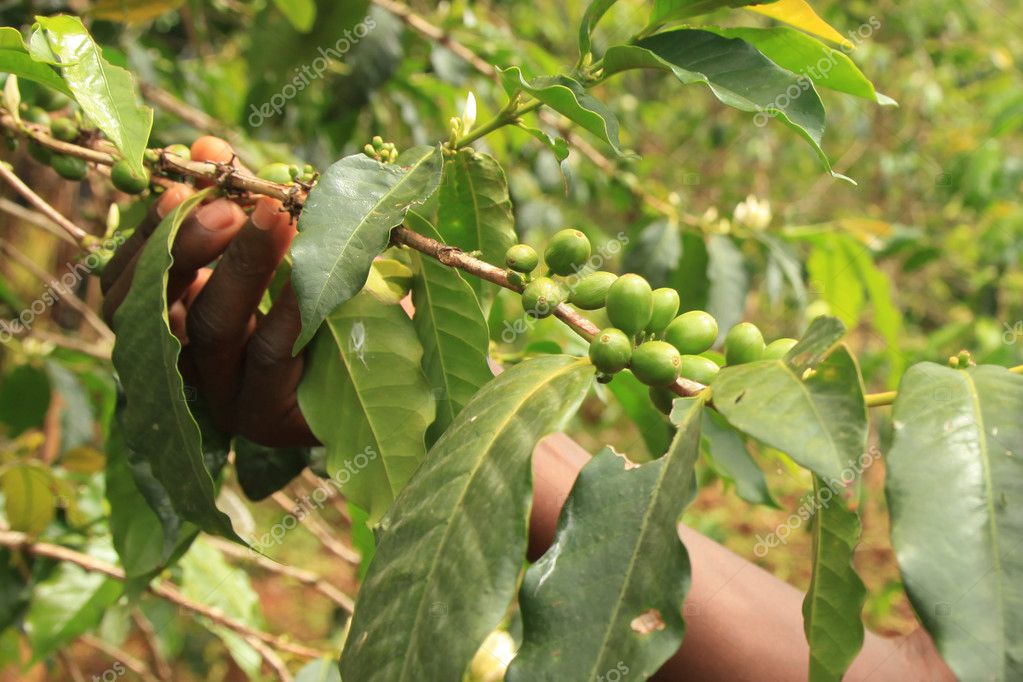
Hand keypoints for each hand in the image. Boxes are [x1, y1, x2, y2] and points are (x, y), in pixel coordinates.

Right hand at [100, 136, 317, 446]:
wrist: (396, 375)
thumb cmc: (332, 303)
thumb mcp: (288, 246)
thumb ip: (241, 204)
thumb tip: (203, 149)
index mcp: (178, 321)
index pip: (129, 279)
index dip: (148, 230)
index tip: (179, 185)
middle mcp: (188, 361)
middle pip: (155, 302)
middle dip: (188, 243)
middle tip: (229, 204)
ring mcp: (224, 394)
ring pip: (211, 325)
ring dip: (241, 264)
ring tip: (278, 218)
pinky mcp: (267, 416)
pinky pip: (269, 356)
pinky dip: (286, 307)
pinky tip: (310, 274)